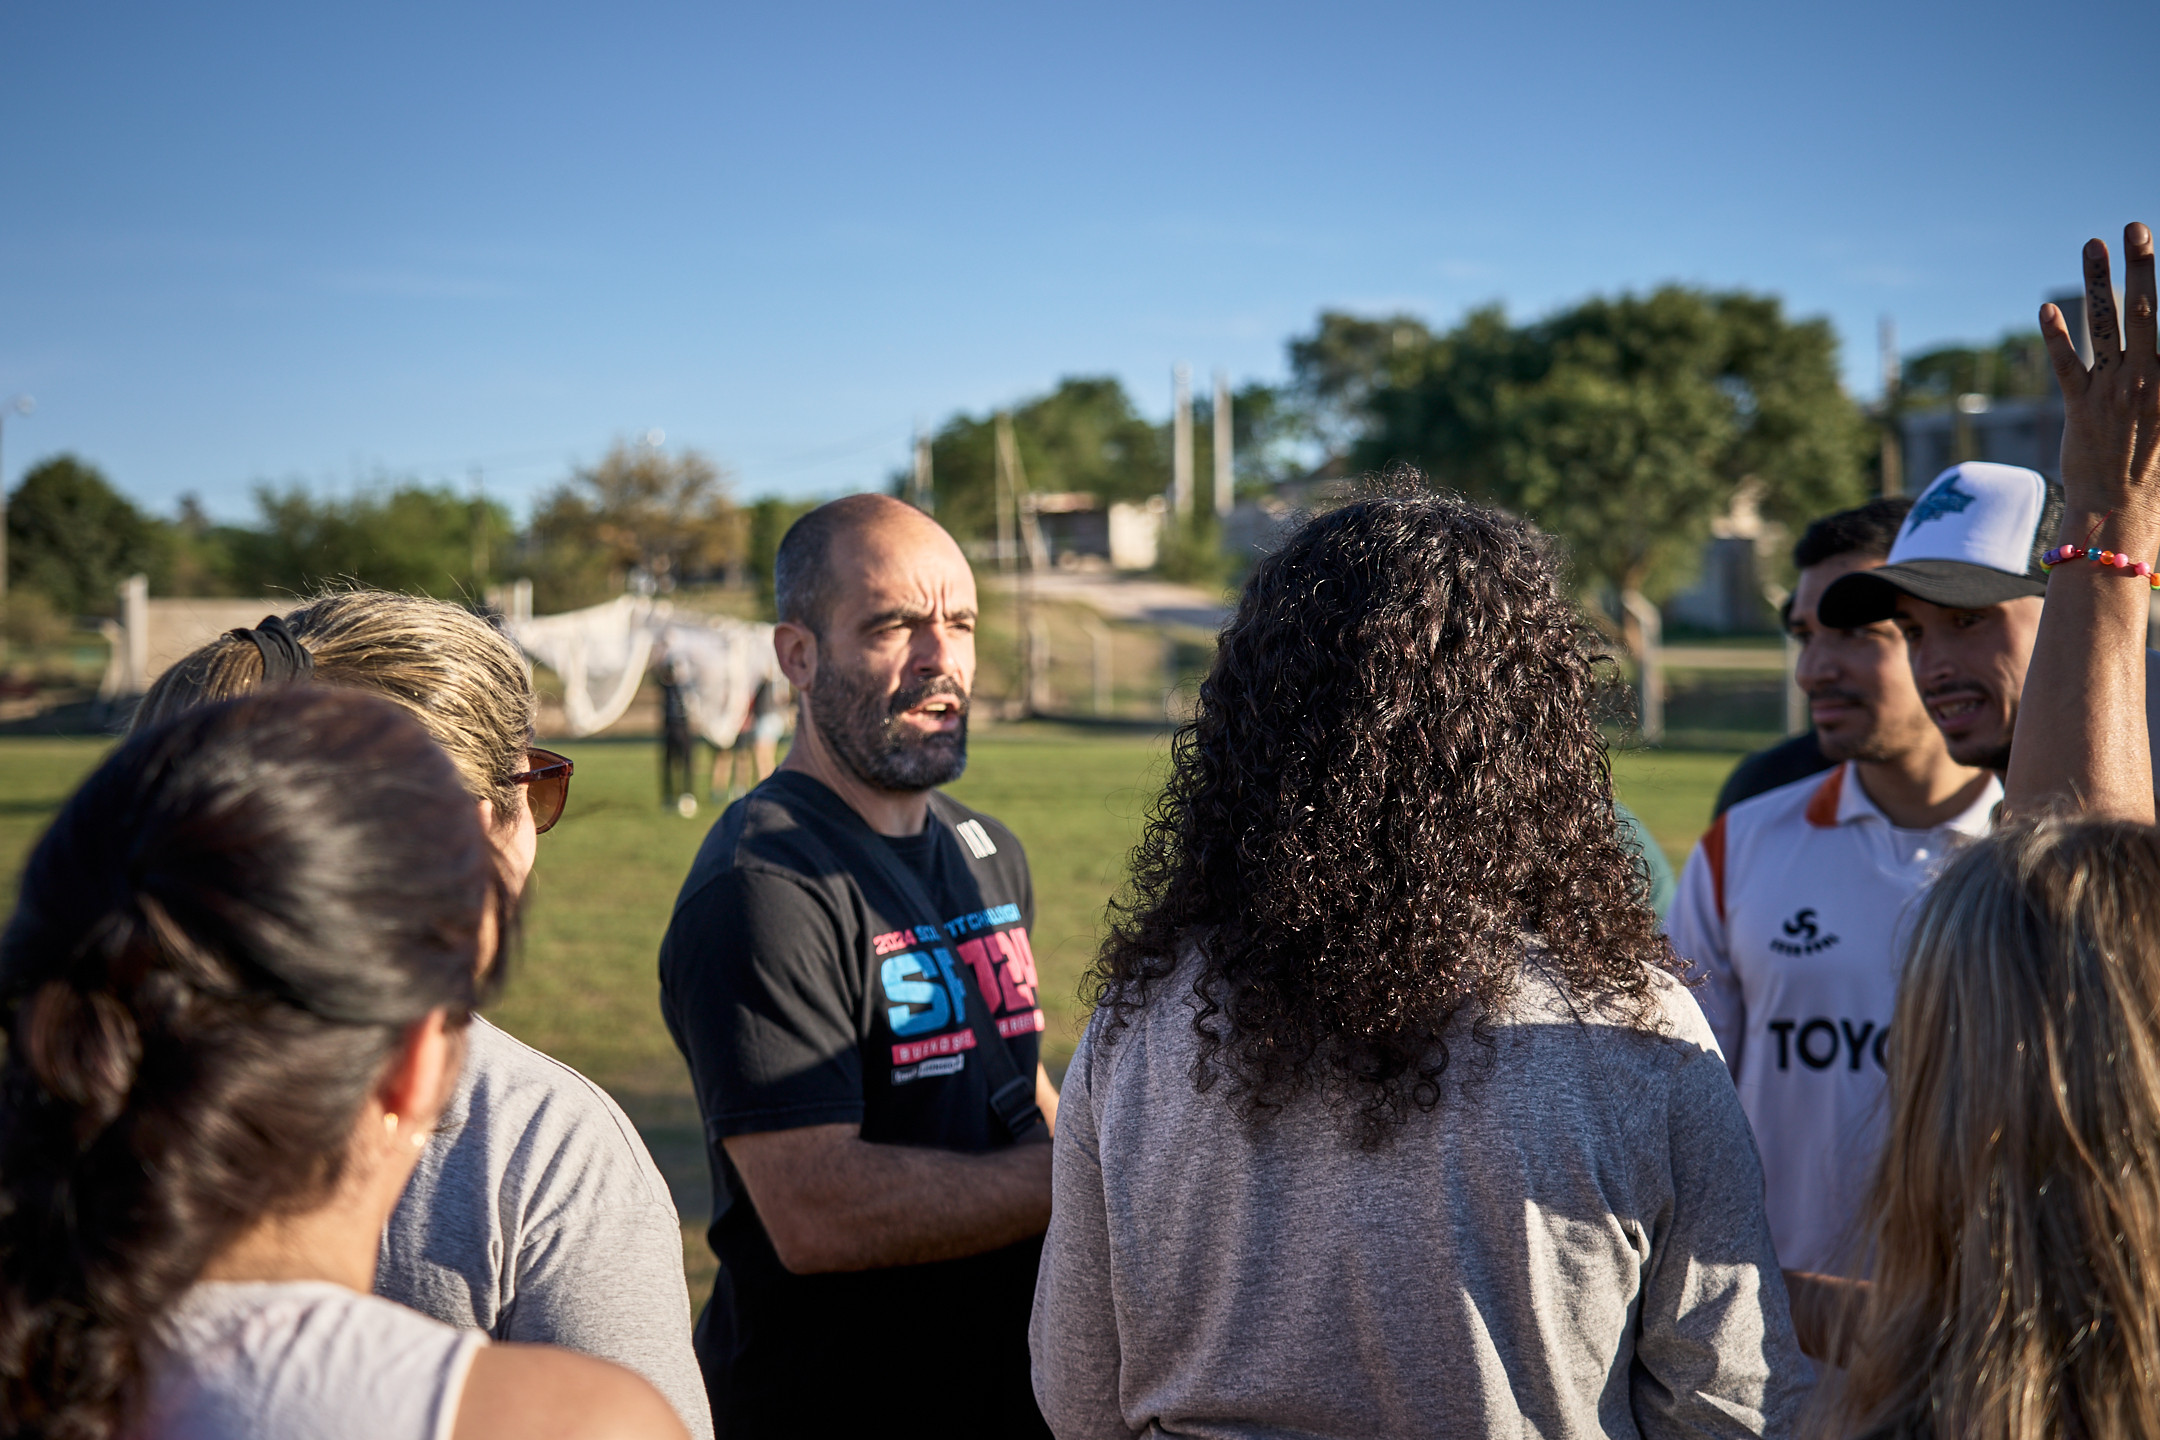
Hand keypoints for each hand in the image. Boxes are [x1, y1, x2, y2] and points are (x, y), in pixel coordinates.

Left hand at [2042, 223, 2159, 542]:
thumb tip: (2155, 361)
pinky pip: (2066, 364)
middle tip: (2137, 225)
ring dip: (2097, 282)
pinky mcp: (2080, 408)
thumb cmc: (2158, 477)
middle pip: (2147, 309)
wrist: (2123, 517)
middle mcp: (2149, 378)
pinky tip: (2044, 308)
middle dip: (2143, 265)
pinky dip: (2056, 336)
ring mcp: (2113, 391)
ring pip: (2104, 325)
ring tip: (2092, 244)